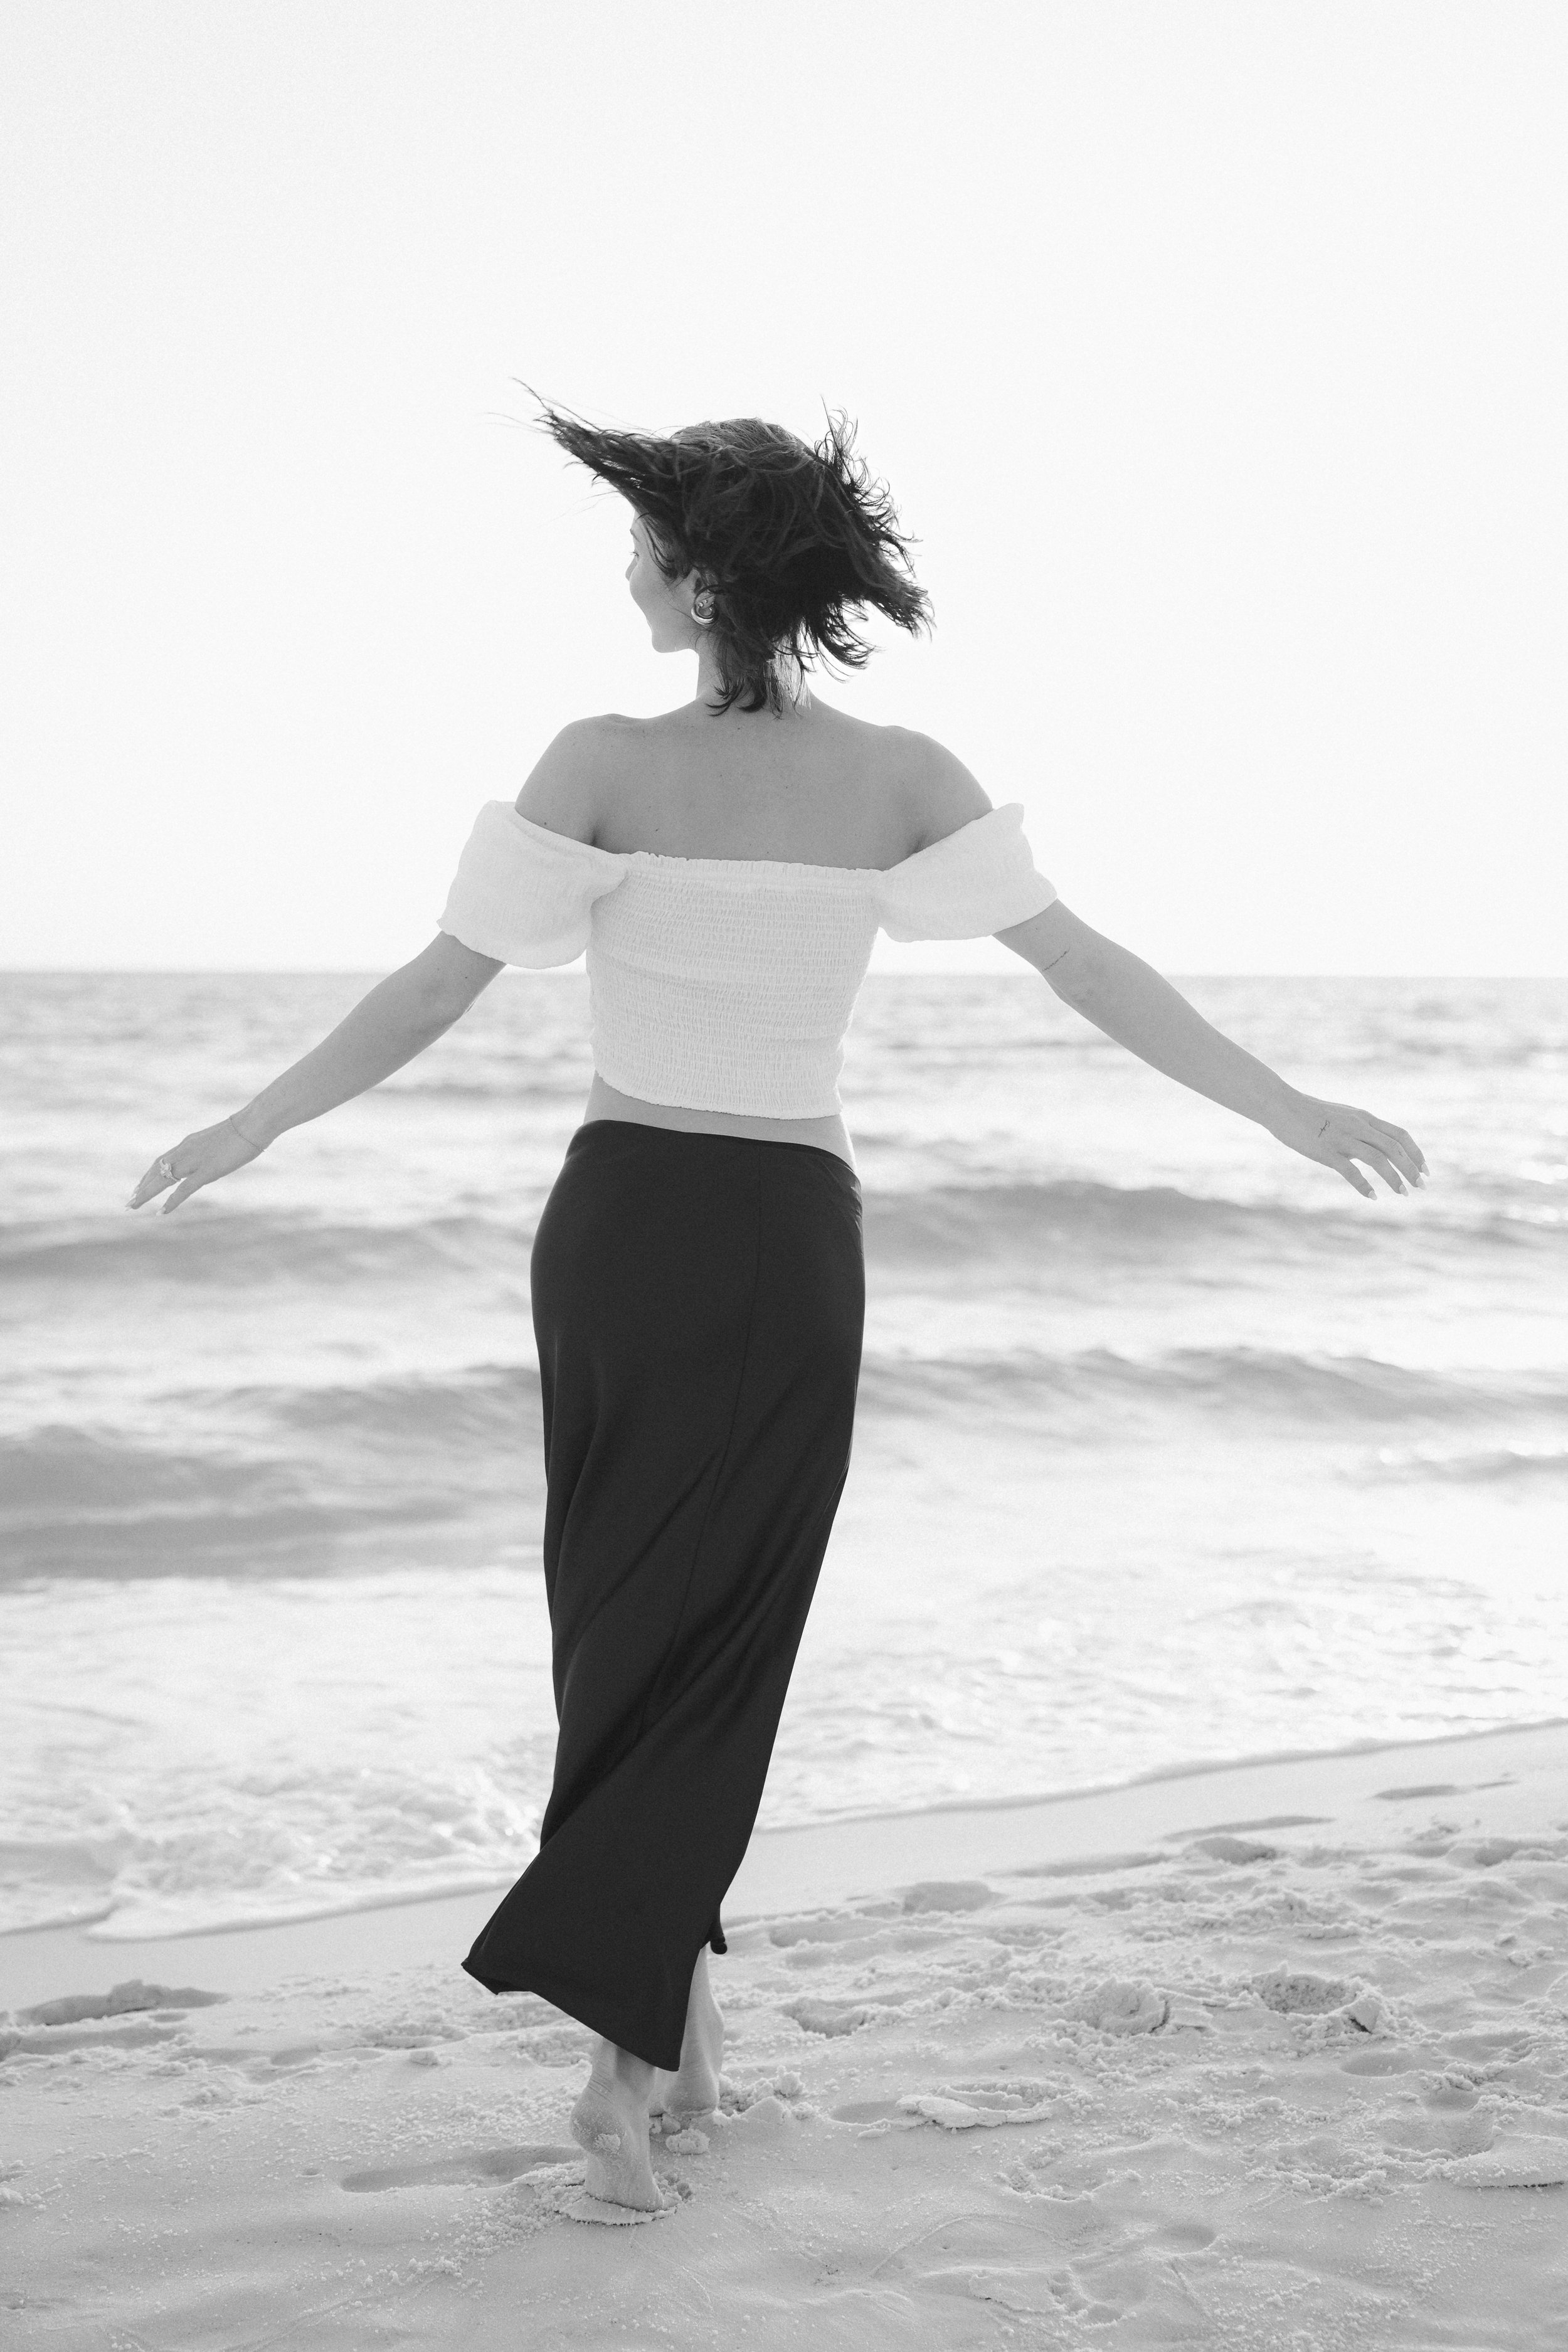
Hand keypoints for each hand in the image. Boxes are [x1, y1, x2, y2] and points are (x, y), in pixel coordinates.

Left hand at [128, 1117, 264, 1215]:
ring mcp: (195, 1161)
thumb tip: (211, 1159)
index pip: (161, 1161)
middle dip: (142, 1187)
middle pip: (156, 1171)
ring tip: (133, 1206)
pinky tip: (161, 1212)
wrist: (253, 1124)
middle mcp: (186, 1151)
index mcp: (188, 1143)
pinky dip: (171, 1201)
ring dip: (147, 1193)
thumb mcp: (220, 1141)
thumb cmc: (244, 1130)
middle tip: (129, 1202)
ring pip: (163, 1179)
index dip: (148, 1176)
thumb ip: (210, 1151)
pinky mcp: (207, 1171)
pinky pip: (184, 1189)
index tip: (138, 1187)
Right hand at [1269, 1094, 1426, 1198]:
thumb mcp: (1342, 1117)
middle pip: (1395, 1148)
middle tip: (1420, 1186)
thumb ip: (1360, 1131)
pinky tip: (1372, 1196)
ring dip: (1394, 1178)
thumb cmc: (1310, 1113)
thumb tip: (1374, 1149)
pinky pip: (1351, 1171)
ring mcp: (1343, 1138)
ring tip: (1403, 1193)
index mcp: (1364, 1118)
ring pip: (1378, 1158)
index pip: (1400, 1135)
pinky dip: (1364, 1185)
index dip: (1416, 1153)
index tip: (1424, 1170)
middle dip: (1411, 1169)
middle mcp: (1359, 1126)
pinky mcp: (1326, 1151)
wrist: (1282, 1106)